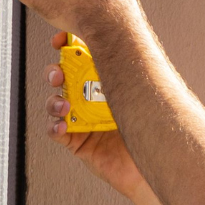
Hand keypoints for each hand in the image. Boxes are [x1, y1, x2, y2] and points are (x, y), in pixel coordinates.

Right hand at [45, 31, 144, 197]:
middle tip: (58, 75)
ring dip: (54, 101)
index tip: (61, 40)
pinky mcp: (76, 141)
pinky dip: (54, 127)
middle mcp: (90, 97)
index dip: (67, 46)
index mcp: (106, 81)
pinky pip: (56, 131)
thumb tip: (132, 46)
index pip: (83, 58)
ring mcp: (81, 118)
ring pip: (54, 103)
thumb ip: (133, 75)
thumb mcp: (142, 97)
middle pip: (62, 78)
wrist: (149, 165)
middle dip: (54, 72)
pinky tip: (62, 126)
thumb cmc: (151, 130)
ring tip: (64, 106)